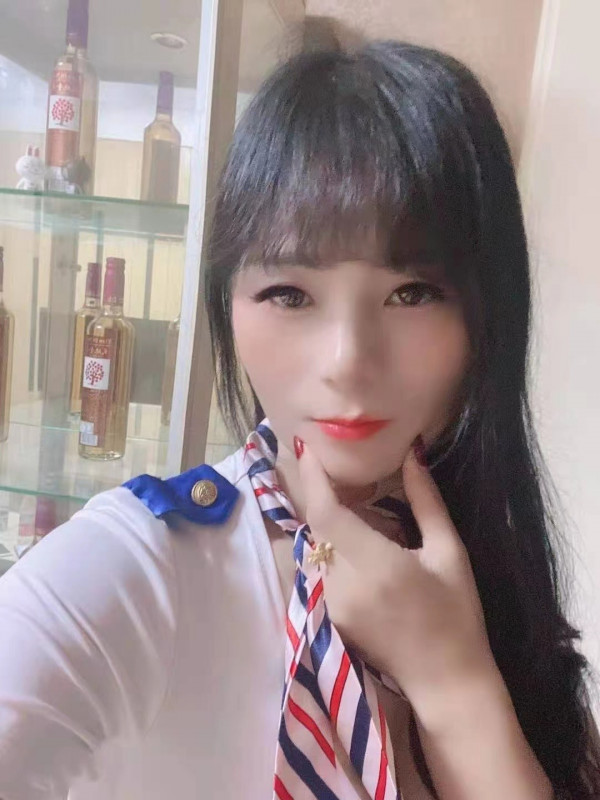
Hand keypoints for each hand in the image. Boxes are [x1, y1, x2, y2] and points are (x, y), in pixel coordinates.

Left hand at [295, 437, 496, 702]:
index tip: (307, 448)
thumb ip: (426, 501)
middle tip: (340, 469)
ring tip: (352, 501)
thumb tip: (412, 454)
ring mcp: (333, 605)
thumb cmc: (457, 614)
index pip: (326, 514)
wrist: (446, 681)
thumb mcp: (450, 553)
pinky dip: (332, 548)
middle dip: (322, 495)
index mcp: (376, 566)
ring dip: (327, 523)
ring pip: (316, 548)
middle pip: (317, 527)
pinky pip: (322, 569)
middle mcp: (344, 585)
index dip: (313, 479)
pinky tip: (356, 541)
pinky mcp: (330, 617)